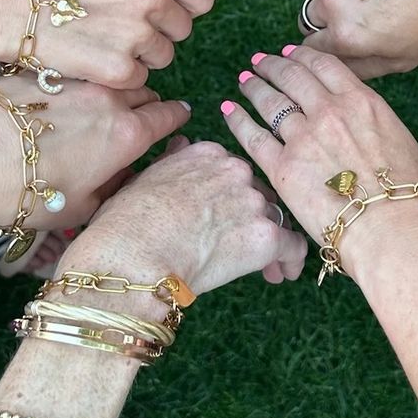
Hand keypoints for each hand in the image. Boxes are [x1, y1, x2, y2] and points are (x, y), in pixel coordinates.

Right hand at [0, 0, 214, 88]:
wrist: (10, 3)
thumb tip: (170, 0)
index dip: (184, 9)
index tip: (167, 15)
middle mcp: (153, 0)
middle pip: (182, 31)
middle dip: (159, 34)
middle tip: (123, 32)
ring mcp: (139, 36)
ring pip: (161, 58)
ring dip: (139, 56)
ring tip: (101, 42)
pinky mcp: (120, 69)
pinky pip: (137, 80)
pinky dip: (118, 76)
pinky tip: (91, 58)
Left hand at [0, 74, 191, 240]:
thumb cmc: (27, 191)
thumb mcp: (80, 209)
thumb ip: (112, 191)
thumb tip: (123, 179)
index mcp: (128, 135)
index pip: (168, 116)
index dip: (175, 118)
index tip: (178, 117)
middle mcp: (110, 99)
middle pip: (144, 92)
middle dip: (146, 104)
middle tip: (138, 118)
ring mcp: (77, 80)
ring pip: (110, 79)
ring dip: (114, 91)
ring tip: (101, 108)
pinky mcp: (44, 70)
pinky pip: (75, 74)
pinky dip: (78, 85)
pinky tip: (61, 103)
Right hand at [58, 139, 306, 293]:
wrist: (133, 255)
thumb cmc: (125, 222)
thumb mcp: (143, 178)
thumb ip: (171, 160)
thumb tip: (180, 144)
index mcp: (207, 153)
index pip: (232, 174)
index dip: (232, 199)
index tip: (227, 220)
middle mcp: (235, 170)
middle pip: (257, 195)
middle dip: (253, 220)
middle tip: (244, 248)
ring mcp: (252, 202)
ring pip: (275, 219)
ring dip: (271, 241)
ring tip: (266, 269)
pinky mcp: (265, 236)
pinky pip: (292, 246)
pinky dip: (290, 260)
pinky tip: (283, 273)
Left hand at [219, 46, 417, 259]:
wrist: (394, 229)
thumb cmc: (409, 196)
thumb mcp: (401, 142)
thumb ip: (374, 125)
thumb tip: (364, 127)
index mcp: (361, 102)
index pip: (324, 66)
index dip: (302, 56)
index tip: (289, 53)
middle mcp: (329, 111)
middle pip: (292, 77)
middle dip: (273, 66)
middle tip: (260, 62)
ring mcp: (303, 138)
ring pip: (270, 101)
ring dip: (255, 87)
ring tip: (245, 81)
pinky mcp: (282, 168)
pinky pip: (252, 136)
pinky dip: (238, 119)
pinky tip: (229, 110)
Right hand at [299, 0, 417, 77]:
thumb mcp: (398, 61)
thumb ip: (358, 68)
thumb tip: (330, 64)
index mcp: (344, 36)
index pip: (309, 46)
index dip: (325, 45)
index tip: (339, 39)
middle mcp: (333, 2)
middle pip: (309, 15)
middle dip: (326, 19)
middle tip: (356, 16)